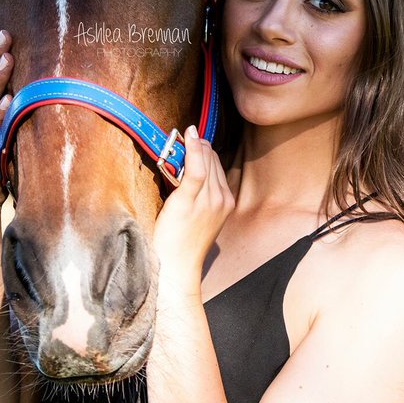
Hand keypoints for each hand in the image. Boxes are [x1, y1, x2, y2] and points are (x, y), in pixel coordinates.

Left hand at [152, 126, 234, 284]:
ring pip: (204, 161)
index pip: (217, 166)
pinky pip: (196, 168)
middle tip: (184, 137)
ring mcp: (208, 199)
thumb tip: (188, 173)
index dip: (203, 151)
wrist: (177, 266)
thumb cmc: (183, 244)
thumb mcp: (201, 218)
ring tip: (182, 136)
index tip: (193, 141)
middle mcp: (221, 198)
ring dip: (193, 146)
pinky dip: (193, 149)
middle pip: (212, 160)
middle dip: (198, 147)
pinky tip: (189, 135)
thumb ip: (201, 196)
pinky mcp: (190, 200)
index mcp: (226, 202)